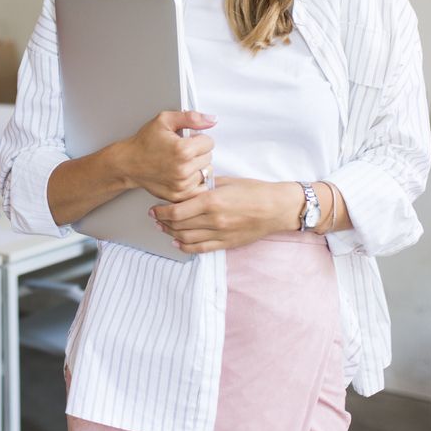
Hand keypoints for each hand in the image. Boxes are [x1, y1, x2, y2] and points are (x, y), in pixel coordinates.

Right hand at [118, 110, 215, 202]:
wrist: (128, 163)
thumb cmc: (144, 143)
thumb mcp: (165, 120)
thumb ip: (191, 118)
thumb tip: (212, 120)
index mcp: (183, 150)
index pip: (209, 142)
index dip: (198, 138)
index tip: (187, 140)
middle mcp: (183, 169)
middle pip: (209, 157)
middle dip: (198, 152)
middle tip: (182, 151)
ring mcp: (181, 185)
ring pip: (206, 172)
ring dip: (197, 167)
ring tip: (181, 162)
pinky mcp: (179, 195)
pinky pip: (200, 187)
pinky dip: (195, 181)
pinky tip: (183, 173)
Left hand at [150, 177, 301, 253]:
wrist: (277, 208)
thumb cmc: (254, 191)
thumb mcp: (226, 182)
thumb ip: (205, 187)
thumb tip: (188, 187)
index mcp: (211, 201)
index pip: (177, 211)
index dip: (161, 211)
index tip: (154, 209)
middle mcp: (213, 220)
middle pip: (178, 225)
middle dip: (163, 222)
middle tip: (155, 218)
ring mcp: (219, 234)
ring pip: (186, 238)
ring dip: (171, 234)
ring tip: (164, 229)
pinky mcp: (226, 244)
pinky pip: (200, 249)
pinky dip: (185, 247)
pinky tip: (178, 243)